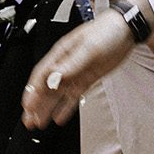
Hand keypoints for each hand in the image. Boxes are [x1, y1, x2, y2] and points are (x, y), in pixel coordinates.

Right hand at [23, 11, 133, 127]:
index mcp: (61, 53)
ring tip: (39, 122)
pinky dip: (65, 108)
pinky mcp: (87, 79)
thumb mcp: (89, 47)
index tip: (28, 105)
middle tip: (29, 120)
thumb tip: (55, 76)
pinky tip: (59, 117)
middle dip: (36, 105)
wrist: (125, 31)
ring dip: (47, 108)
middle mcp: (65, 64)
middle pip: (46, 88)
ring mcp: (76, 73)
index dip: (33, 91)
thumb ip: (72, 63)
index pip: (41, 75)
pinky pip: (73, 96)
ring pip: (57, 95)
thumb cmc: (106, 31)